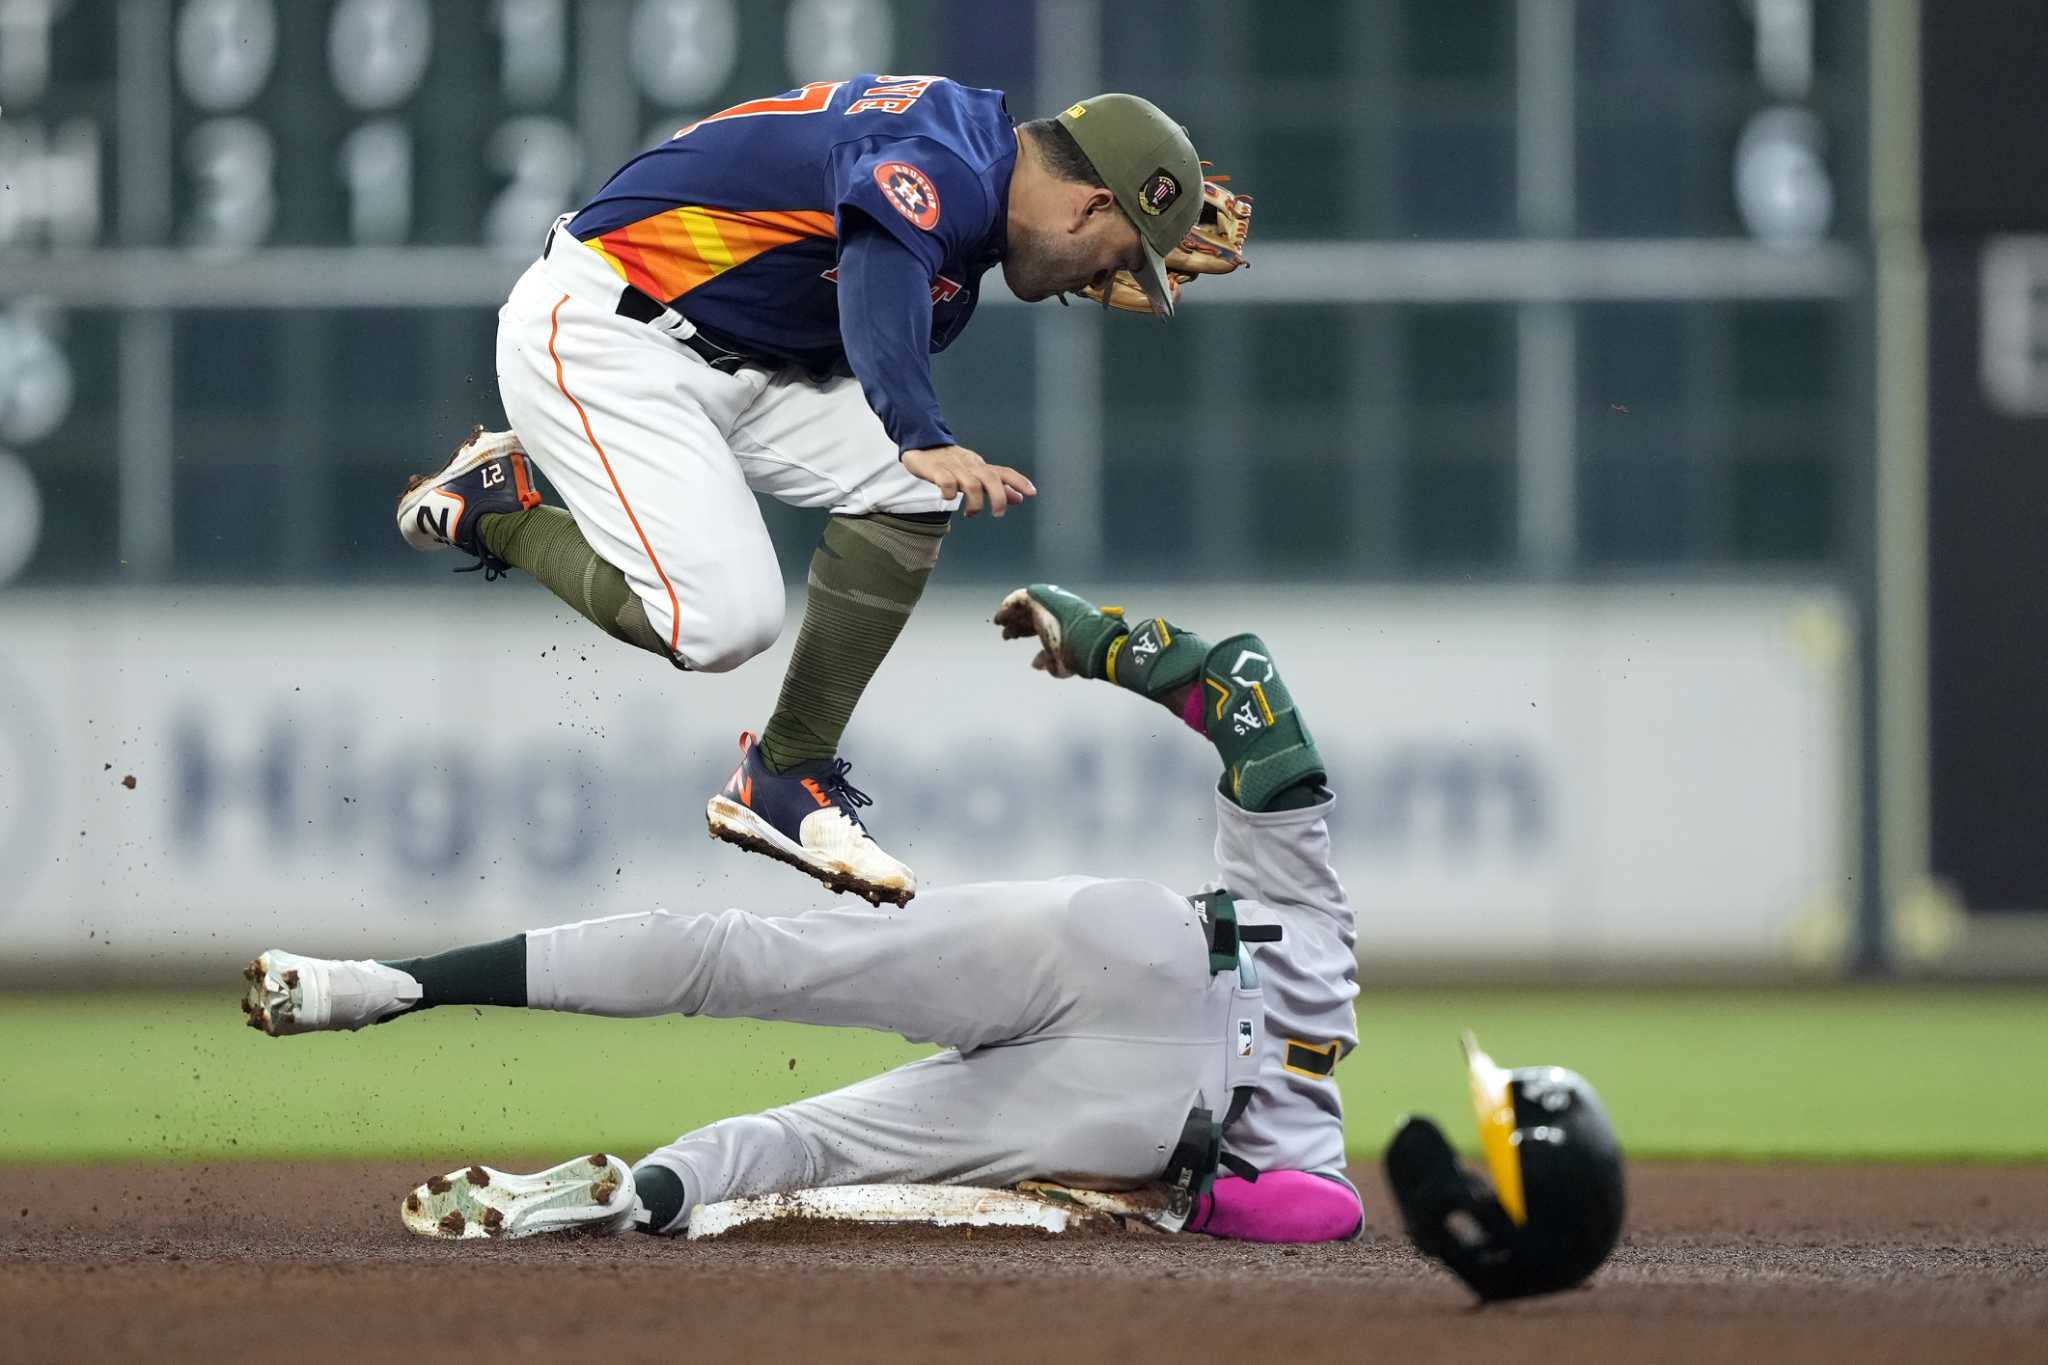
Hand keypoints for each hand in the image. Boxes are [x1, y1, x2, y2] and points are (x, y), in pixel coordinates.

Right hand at [902, 445, 1035, 517]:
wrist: (923, 444)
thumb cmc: (952, 463)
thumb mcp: (976, 474)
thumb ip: (997, 487)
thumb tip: (1019, 498)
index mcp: (981, 467)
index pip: (1004, 472)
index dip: (1019, 481)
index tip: (1032, 492)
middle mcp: (970, 466)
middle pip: (990, 478)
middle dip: (998, 497)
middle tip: (998, 514)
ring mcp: (954, 468)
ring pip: (971, 484)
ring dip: (975, 502)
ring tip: (971, 512)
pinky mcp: (936, 470)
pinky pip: (946, 483)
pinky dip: (950, 493)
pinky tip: (948, 499)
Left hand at [993, 587, 1077, 676]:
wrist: (1084, 637)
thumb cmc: (1077, 651)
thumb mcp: (1061, 661)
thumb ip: (1047, 661)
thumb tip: (1035, 664)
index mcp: (1059, 624)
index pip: (1036, 624)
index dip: (1023, 630)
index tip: (1012, 637)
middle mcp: (1053, 611)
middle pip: (1029, 615)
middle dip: (1016, 624)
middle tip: (1005, 632)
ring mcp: (1046, 603)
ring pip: (1023, 606)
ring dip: (1010, 613)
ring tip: (998, 621)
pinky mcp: (1040, 596)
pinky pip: (1020, 597)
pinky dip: (1009, 603)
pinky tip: (1002, 614)